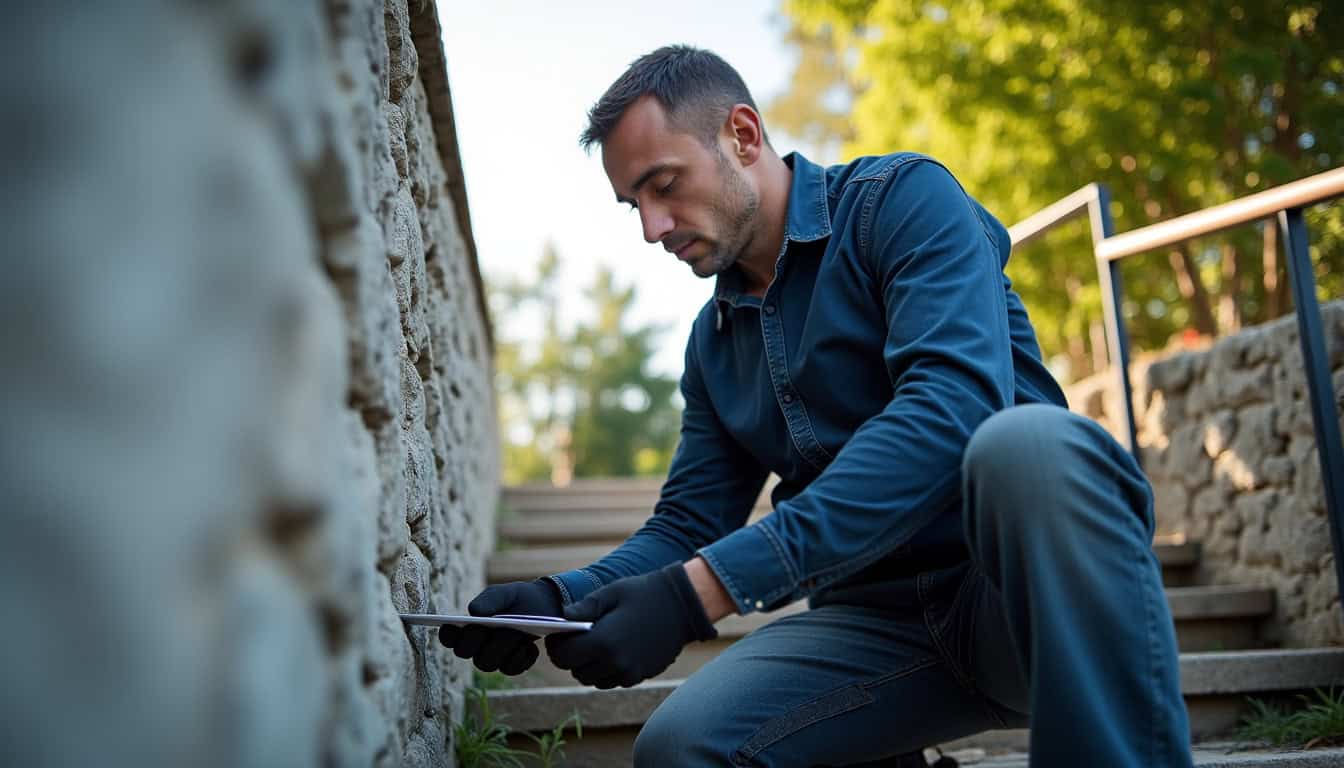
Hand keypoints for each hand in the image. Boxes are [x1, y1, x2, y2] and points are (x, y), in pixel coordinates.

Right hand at [438, 579, 561, 675]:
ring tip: (517, 634)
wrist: (544, 606)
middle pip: (465, 652)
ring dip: (501, 648)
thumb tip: (474, 612)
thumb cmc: (517, 598)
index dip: (447, 635)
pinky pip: (511, 669)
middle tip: (489, 627)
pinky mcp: (512, 664)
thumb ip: (491, 599)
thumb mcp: (505, 593)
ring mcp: (494, 657)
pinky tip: (530, 646)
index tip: (452, 625)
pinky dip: (520, 658)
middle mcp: (478, 646)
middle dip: (476, 640)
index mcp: (469, 627)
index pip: (449, 637)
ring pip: (486, 664)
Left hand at [544, 562, 717, 688]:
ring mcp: (629, 673)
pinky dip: (607, 670)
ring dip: (589, 666)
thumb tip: (561, 618)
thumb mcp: (612, 593)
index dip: (556, 647)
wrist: (683, 606)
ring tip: (596, 644)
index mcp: (603, 641)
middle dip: (572, 657)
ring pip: (593, 679)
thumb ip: (584, 608)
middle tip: (577, 639)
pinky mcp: (640, 676)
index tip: (559, 635)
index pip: (563, 657)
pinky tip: (614, 650)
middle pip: (576, 671)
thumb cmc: (644, 594)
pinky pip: (613, 680)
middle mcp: (614, 663)